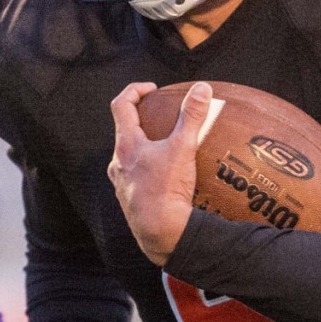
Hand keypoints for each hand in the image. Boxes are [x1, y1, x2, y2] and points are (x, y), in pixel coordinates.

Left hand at [108, 80, 212, 265]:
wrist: (161, 233)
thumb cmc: (167, 189)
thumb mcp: (183, 148)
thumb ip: (192, 116)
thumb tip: (202, 89)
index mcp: (126, 145)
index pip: (121, 105)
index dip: (135, 90)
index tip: (153, 89)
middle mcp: (119, 162)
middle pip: (125, 130)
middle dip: (142, 119)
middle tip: (162, 116)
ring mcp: (122, 183)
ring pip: (129, 156)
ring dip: (145, 145)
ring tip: (168, 146)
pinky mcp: (130, 200)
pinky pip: (137, 177)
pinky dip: (150, 168)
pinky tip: (168, 176)